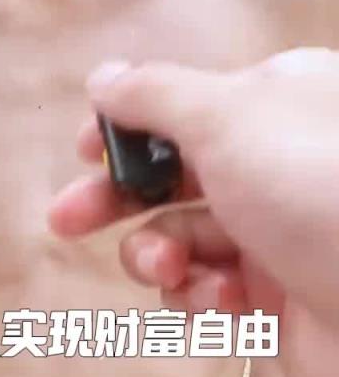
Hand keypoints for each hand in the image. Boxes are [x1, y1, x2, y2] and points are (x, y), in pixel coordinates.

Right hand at [49, 54, 338, 320]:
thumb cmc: (314, 190)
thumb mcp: (227, 119)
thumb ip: (155, 95)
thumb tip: (104, 75)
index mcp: (276, 100)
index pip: (185, 102)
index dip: (128, 125)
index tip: (82, 151)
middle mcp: (279, 160)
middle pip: (175, 170)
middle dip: (118, 196)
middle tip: (63, 221)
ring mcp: (282, 231)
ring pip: (186, 234)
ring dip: (158, 251)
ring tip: (165, 268)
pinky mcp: (284, 298)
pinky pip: (214, 289)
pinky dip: (200, 295)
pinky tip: (212, 301)